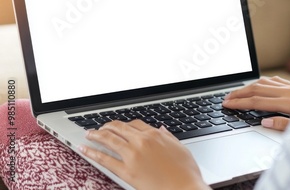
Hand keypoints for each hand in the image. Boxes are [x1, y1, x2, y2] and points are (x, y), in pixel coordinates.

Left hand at [79, 120, 208, 189]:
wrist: (184, 188)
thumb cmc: (186, 172)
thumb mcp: (181, 148)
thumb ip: (169, 137)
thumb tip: (162, 130)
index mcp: (156, 135)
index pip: (135, 124)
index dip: (125, 124)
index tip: (120, 127)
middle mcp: (142, 141)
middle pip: (119, 128)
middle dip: (107, 126)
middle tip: (99, 128)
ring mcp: (133, 155)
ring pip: (109, 140)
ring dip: (96, 135)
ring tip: (88, 135)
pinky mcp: (126, 171)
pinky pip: (106, 159)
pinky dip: (93, 153)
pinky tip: (85, 150)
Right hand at [222, 76, 289, 130]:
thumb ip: (284, 125)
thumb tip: (264, 122)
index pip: (258, 102)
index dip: (240, 103)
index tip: (228, 104)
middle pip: (258, 89)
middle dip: (239, 93)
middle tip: (226, 98)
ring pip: (266, 82)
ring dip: (249, 86)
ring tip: (238, 92)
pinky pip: (277, 80)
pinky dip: (264, 82)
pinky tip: (259, 84)